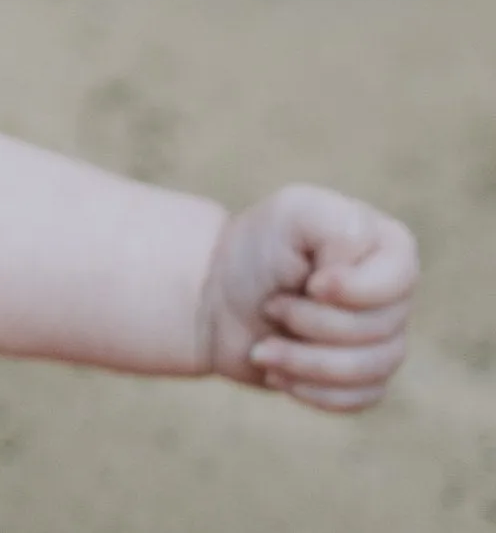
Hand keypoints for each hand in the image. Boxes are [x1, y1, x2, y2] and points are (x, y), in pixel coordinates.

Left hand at [197, 184, 417, 411]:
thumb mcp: (294, 213)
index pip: (399, 281)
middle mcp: (394, 297)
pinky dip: (311, 389)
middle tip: (272, 305)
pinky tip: (278, 372)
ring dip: (304, 360)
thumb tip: (352, 283)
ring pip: (372, 370)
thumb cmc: (257, 249)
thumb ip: (341, 230)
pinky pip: (359, 399)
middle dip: (313, 323)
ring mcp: (382, 341)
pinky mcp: (362, 379)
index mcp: (389, 249)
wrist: (213, 297)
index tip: (308, 281)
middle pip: (382, 331)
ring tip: (264, 347)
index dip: (351, 290)